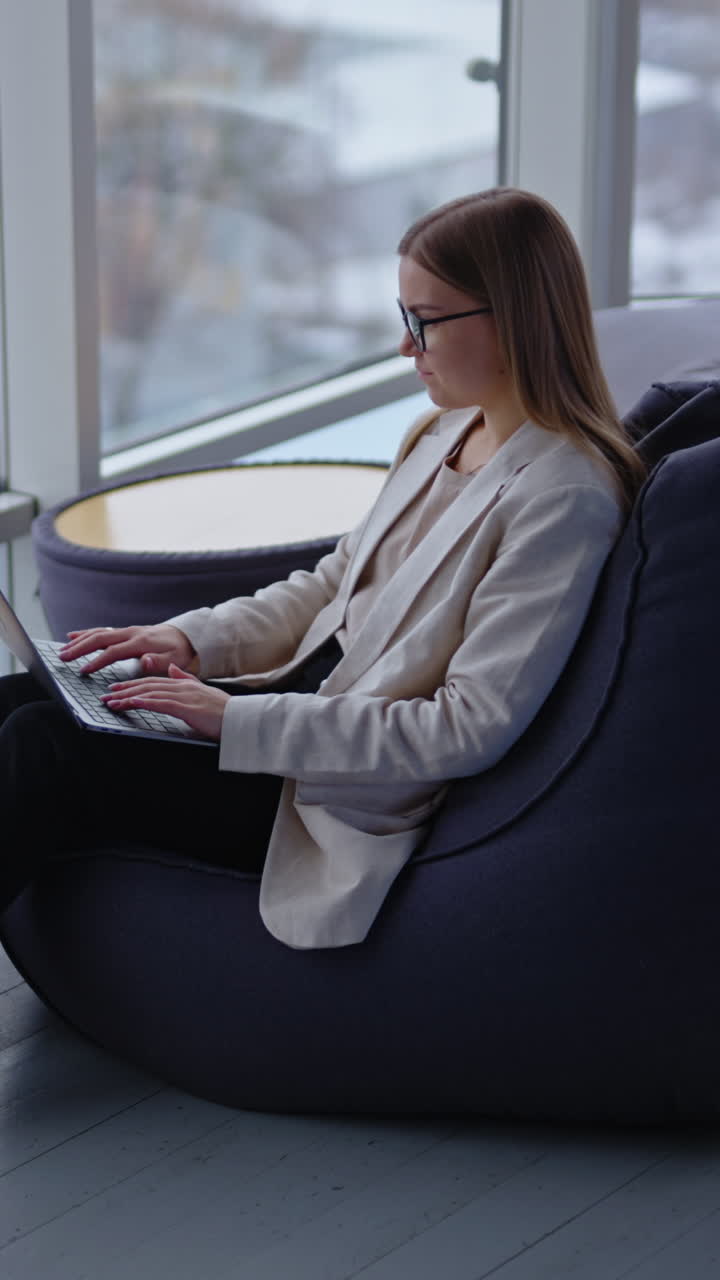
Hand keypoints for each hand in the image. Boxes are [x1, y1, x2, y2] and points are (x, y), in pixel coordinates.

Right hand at [59, 624, 198, 676]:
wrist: (186, 637)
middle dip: (80, 648)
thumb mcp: (176, 660)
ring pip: (98, 633)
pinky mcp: (125, 632)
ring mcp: (127, 631)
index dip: (97, 661)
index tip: (83, 670)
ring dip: (79, 640)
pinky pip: (102, 630)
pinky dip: (86, 633)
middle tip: (63, 657)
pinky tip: (72, 636)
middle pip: (100, 638)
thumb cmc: (180, 652)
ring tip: (63, 649)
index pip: (114, 652)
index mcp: (141, 642)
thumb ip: (160, 662)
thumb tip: (145, 660)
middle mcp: (131, 633)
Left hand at [102, 665, 229, 740]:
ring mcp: (184, 697)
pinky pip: (162, 704)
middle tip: (106, 696)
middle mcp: (181, 687)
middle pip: (147, 686)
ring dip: (129, 698)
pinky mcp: (187, 709)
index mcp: (183, 684)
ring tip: (112, 702)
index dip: (132, 684)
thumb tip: (171, 668)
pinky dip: (145, 702)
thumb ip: (185, 679)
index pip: (152, 682)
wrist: (240, 718)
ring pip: (150, 694)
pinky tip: (133, 703)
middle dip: (124, 690)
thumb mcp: (202, 691)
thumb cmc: (223, 710)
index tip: (115, 688)